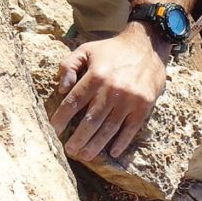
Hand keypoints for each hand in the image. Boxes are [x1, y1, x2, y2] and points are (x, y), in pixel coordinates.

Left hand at [50, 24, 166, 161]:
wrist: (147, 45)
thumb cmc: (112, 50)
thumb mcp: (86, 50)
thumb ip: (68, 66)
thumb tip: (61, 89)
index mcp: (95, 75)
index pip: (74, 102)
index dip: (62, 118)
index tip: (54, 129)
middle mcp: (112, 89)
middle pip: (91, 120)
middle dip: (78, 138)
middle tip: (69, 150)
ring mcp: (129, 99)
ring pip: (109, 128)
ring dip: (96, 144)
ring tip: (85, 155)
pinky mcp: (144, 106)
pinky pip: (131, 128)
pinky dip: (122, 142)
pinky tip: (112, 152)